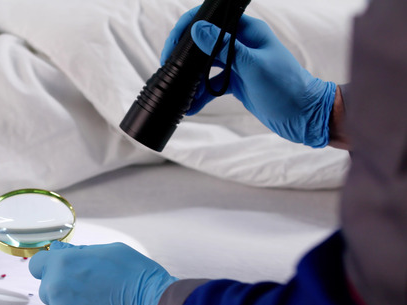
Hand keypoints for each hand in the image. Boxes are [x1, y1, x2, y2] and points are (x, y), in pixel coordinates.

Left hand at [29, 241, 176, 304]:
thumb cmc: (140, 279)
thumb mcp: (111, 251)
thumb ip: (79, 252)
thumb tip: (58, 250)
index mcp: (63, 265)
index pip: (38, 264)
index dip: (51, 267)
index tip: (62, 272)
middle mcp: (56, 291)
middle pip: (49, 290)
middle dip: (64, 290)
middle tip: (93, 293)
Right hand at [160, 9, 336, 147]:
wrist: (305, 116)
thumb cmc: (286, 87)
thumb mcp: (252, 66)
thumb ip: (224, 48)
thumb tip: (197, 30)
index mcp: (248, 32)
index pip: (213, 19)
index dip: (190, 27)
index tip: (174, 44)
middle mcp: (242, 45)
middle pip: (205, 42)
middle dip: (185, 56)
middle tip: (169, 70)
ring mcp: (239, 64)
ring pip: (206, 66)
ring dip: (192, 79)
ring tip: (178, 93)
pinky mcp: (237, 82)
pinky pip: (212, 85)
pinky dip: (201, 95)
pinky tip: (191, 106)